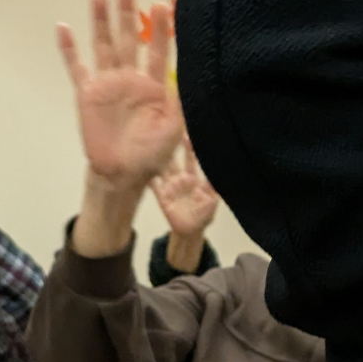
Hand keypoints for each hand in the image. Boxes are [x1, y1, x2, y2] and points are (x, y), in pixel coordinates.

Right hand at [57, 0, 184, 188]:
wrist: (123, 174)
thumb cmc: (152, 154)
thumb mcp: (175, 129)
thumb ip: (182, 102)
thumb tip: (197, 76)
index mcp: (154, 86)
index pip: (157, 51)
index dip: (159, 30)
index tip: (161, 5)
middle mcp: (130, 79)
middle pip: (128, 39)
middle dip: (127, 13)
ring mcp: (107, 84)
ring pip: (103, 46)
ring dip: (101, 21)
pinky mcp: (87, 93)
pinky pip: (76, 68)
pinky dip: (69, 50)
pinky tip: (63, 28)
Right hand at [150, 144, 219, 267]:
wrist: (191, 231)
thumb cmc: (204, 215)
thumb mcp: (213, 201)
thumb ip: (214, 187)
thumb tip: (221, 171)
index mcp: (193, 178)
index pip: (191, 159)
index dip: (190, 148)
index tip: (189, 135)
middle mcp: (180, 178)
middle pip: (174, 158)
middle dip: (171, 146)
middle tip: (168, 130)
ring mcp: (169, 186)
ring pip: (162, 168)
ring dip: (158, 157)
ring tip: (153, 142)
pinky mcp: (161, 196)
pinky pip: (153, 184)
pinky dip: (147, 175)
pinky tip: (141, 164)